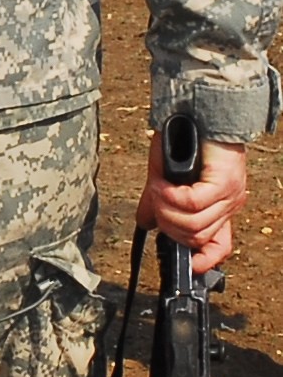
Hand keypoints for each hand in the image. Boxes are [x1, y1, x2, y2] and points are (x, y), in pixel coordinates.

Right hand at [135, 131, 246, 273]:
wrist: (199, 111)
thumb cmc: (187, 140)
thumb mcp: (168, 178)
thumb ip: (158, 202)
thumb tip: (146, 222)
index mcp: (219, 207)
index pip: (222, 246)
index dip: (207, 260)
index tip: (190, 266)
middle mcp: (229, 204)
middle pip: (195, 238)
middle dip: (167, 225)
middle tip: (154, 203)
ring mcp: (229, 195)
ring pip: (192, 224)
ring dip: (166, 209)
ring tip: (156, 190)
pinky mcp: (224, 183)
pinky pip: (191, 203)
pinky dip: (170, 196)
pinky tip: (162, 184)